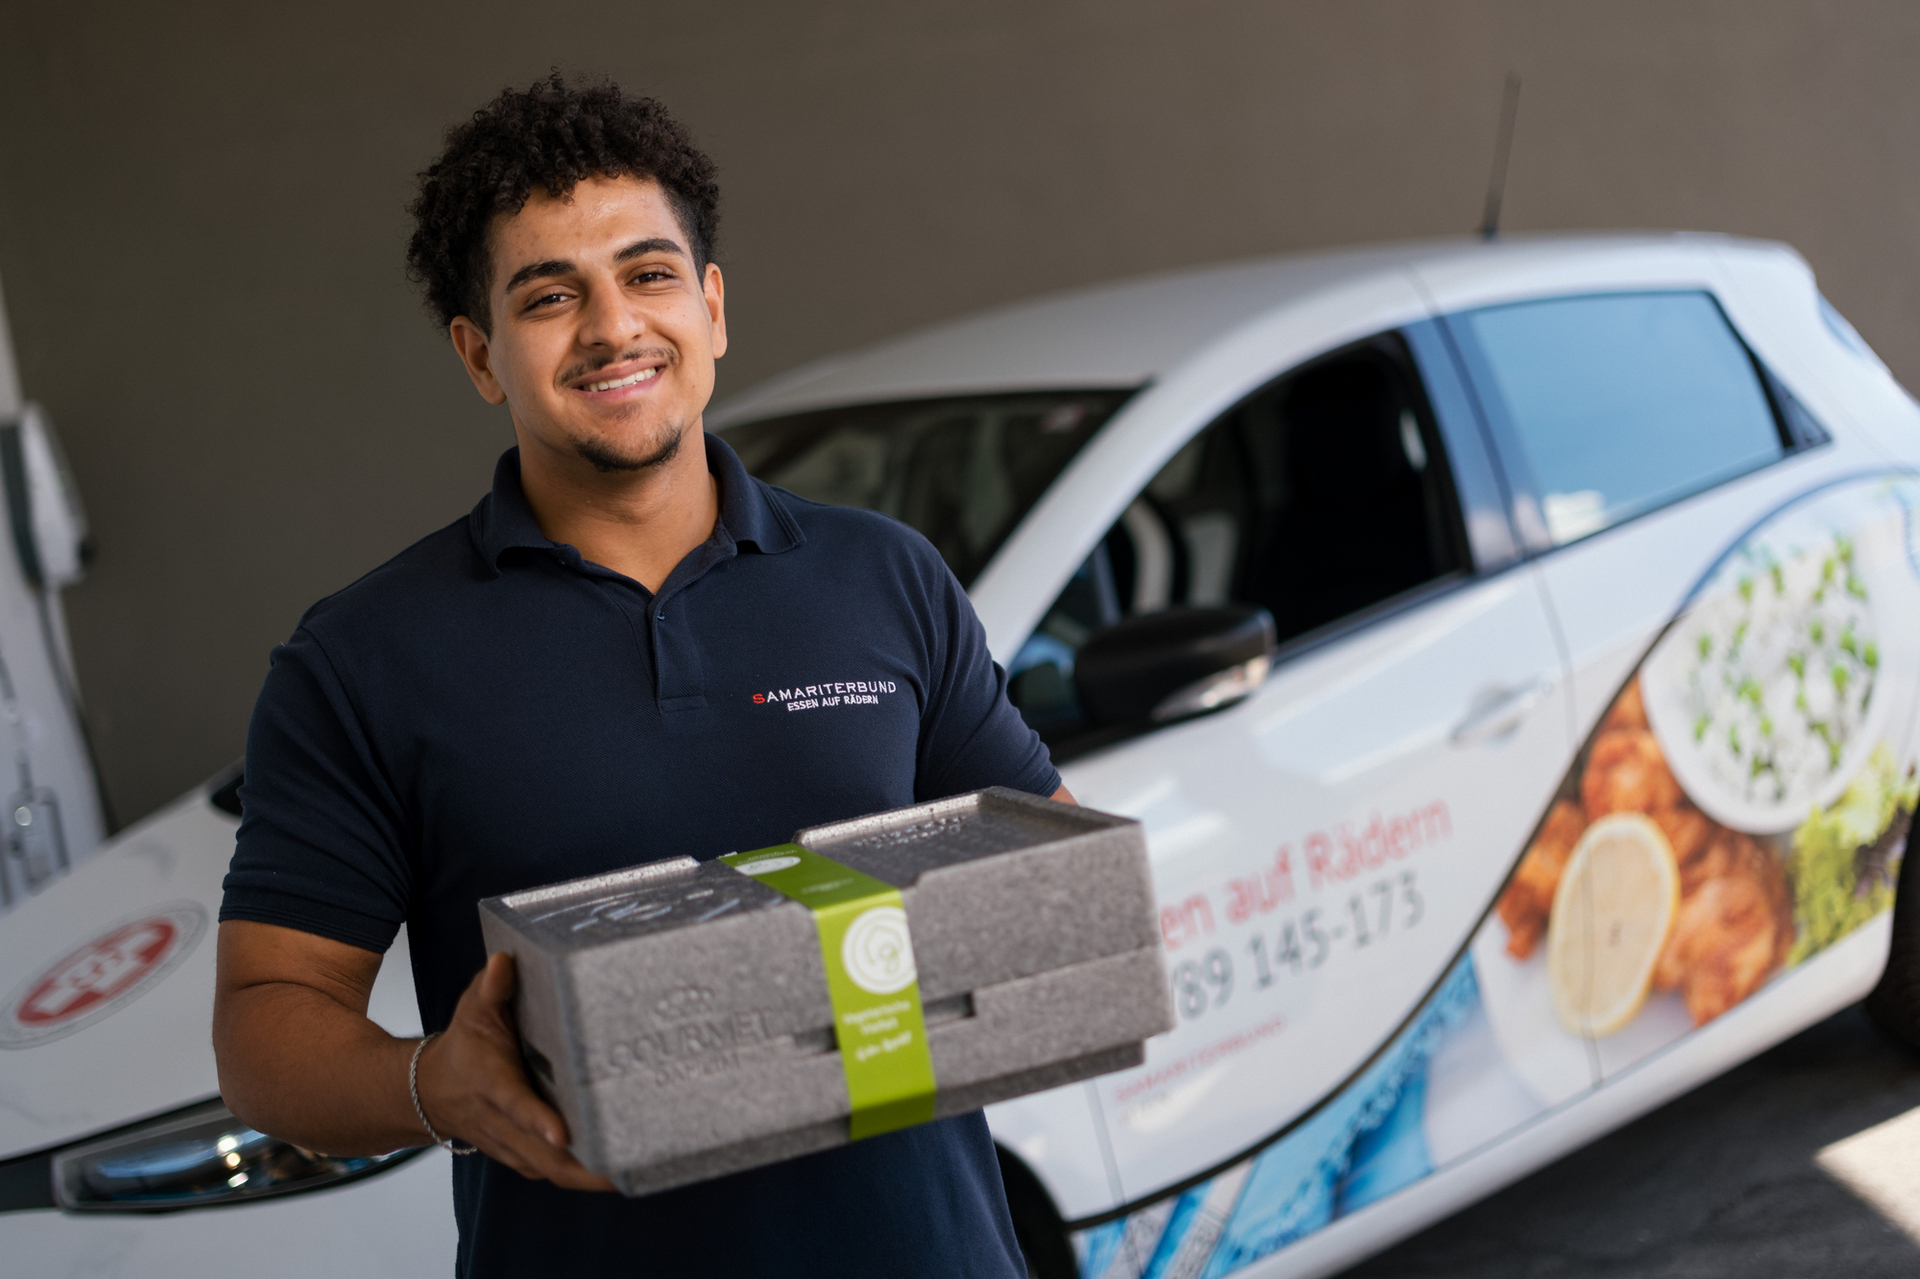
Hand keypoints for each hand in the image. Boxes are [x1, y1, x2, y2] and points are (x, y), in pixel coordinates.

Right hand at [414, 952, 614, 1190]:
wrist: (433, 1090)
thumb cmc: (465, 1044)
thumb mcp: (472, 1009)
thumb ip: (491, 987)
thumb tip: (504, 960)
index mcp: (491, 1083)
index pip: (514, 1104)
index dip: (537, 1121)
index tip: (561, 1134)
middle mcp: (500, 1121)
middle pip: (541, 1154)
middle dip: (581, 1165)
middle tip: (625, 1165)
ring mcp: (511, 1143)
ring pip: (549, 1170)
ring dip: (588, 1176)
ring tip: (632, 1171)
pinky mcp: (521, 1154)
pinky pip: (552, 1173)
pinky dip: (581, 1176)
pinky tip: (618, 1170)